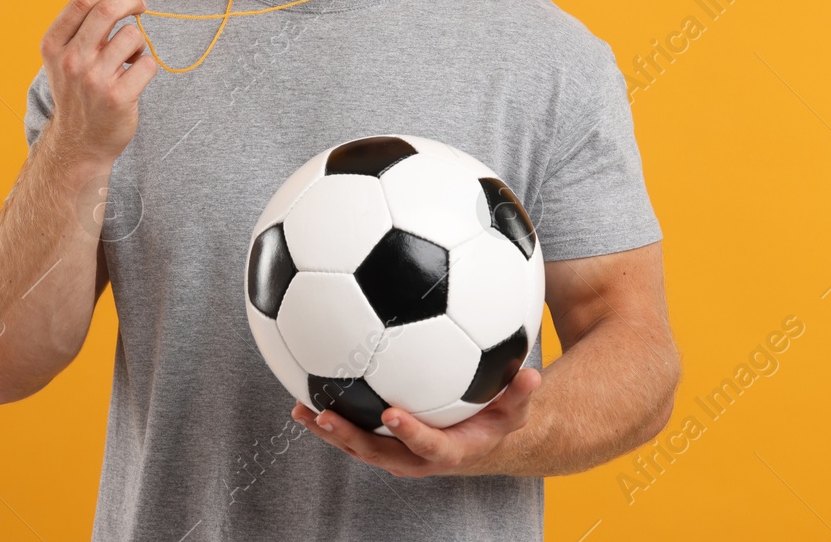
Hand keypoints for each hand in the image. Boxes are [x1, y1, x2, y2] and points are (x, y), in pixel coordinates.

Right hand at [38, 0, 155, 166]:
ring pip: (132, 36)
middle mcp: (71, 61)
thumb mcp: (65, 57)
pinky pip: (147, 63)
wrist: (79, 142)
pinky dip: (146, 66)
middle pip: (108, 11)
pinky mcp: (118, 97)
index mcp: (54, 45)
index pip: (83, 1)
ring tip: (128, 59)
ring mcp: (94, 80)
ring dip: (138, 43)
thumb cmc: (79, 91)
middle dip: (132, 0)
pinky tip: (133, 78)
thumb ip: (83, 24)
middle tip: (141, 4)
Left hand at [289, 367, 540, 477]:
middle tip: (324, 416)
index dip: (410, 433)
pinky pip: (353, 432)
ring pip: (358, 445)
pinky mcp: (382, 441)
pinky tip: (304, 392)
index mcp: (447, 450)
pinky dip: (329, 418)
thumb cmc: (496, 420)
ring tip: (299, 409)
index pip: (427, 446)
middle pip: (378, 452)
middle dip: (350, 438)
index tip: (393, 413)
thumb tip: (531, 373)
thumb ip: (519, 394)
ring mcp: (395, 452)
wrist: (480, 442)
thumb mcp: (514, 409)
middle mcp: (415, 457)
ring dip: (329, 430)